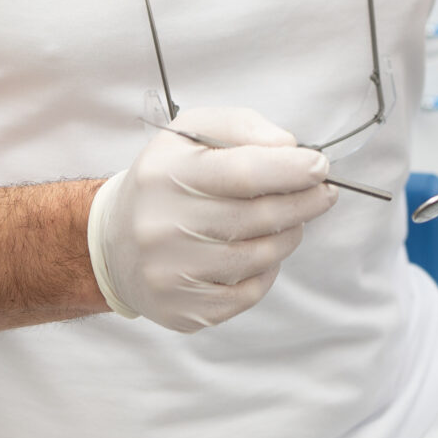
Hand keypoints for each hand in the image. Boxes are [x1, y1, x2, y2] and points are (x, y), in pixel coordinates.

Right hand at [87, 107, 337, 332]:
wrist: (114, 243)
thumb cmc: (166, 181)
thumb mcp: (191, 135)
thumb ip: (242, 128)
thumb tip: (289, 147)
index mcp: (167, 175)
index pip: (243, 172)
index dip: (291, 170)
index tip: (319, 167)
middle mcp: (163, 226)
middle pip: (258, 217)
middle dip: (303, 202)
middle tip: (323, 193)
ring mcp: (171, 273)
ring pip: (259, 257)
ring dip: (289, 236)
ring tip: (291, 220)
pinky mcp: (182, 309)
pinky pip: (248, 294)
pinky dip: (268, 272)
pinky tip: (262, 254)